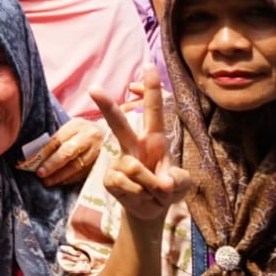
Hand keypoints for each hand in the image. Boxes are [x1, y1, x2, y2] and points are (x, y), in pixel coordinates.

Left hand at [27, 117, 106, 186]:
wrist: (108, 135)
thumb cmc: (81, 132)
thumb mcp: (70, 129)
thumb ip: (57, 140)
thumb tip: (37, 156)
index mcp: (77, 125)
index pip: (58, 140)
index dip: (45, 152)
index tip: (33, 162)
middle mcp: (89, 137)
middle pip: (68, 152)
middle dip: (52, 164)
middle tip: (40, 173)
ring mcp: (98, 151)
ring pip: (77, 166)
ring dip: (60, 176)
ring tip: (48, 181)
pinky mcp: (103, 163)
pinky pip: (84, 174)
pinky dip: (71, 179)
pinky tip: (61, 182)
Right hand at [90, 66, 191, 226]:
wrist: (150, 209)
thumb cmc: (167, 187)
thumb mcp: (181, 184)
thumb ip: (176, 180)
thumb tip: (164, 183)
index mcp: (154, 139)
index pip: (155, 110)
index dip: (152, 89)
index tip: (148, 66)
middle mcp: (133, 145)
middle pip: (119, 123)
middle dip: (107, 105)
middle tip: (93, 87)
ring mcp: (119, 161)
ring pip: (134, 167)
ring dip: (150, 186)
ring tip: (153, 192)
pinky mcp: (109, 178)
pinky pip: (126, 185)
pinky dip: (139, 196)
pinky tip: (139, 196)